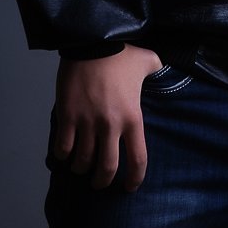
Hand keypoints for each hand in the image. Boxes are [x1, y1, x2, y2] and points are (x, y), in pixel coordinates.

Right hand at [53, 44, 163, 190]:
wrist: (92, 41)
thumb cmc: (121, 52)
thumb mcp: (148, 60)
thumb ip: (157, 70)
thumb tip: (164, 72)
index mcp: (132, 117)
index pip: (137, 159)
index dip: (134, 179)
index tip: (130, 187)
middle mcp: (110, 125)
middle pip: (106, 168)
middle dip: (101, 181)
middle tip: (99, 181)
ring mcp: (87, 123)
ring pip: (82, 161)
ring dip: (81, 168)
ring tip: (80, 166)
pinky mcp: (67, 117)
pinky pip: (62, 147)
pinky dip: (62, 154)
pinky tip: (65, 151)